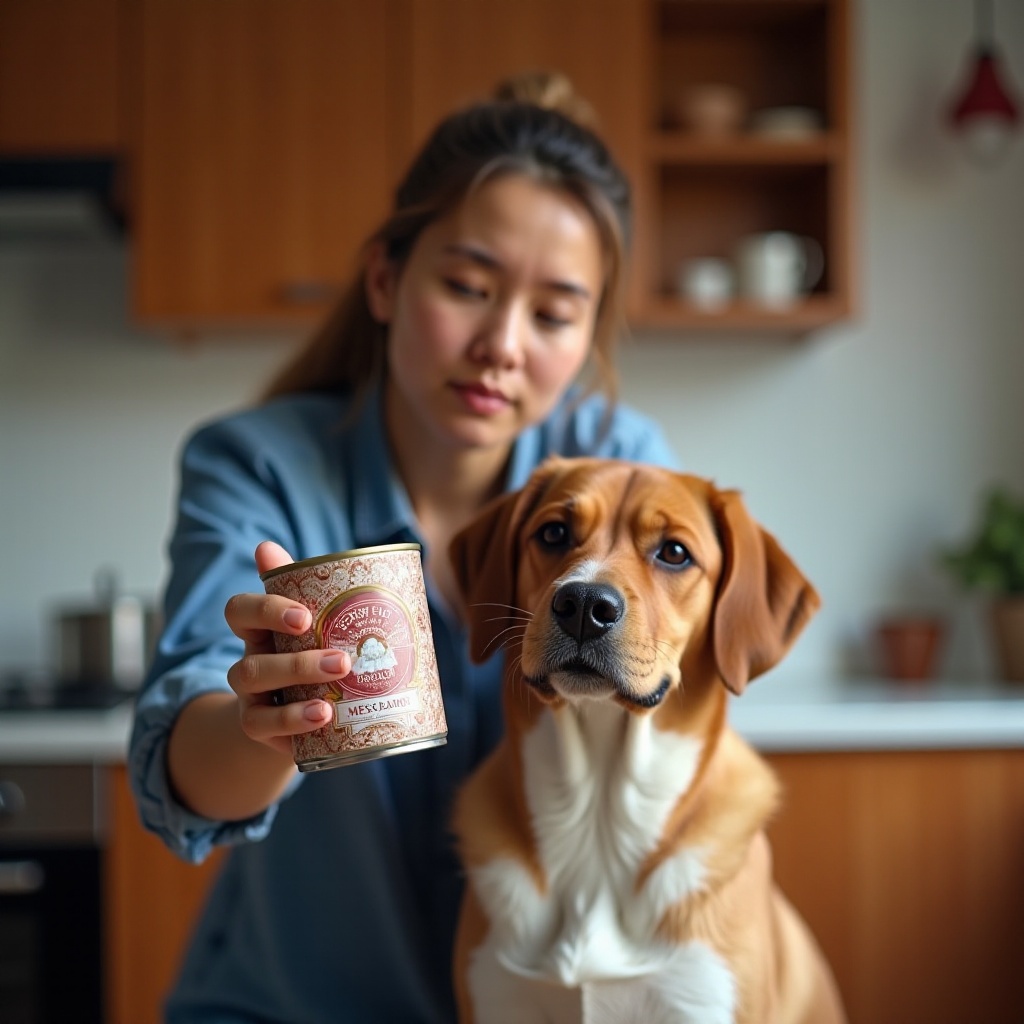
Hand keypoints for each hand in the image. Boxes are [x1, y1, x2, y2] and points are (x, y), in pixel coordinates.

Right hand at [223, 541, 350, 756]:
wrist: (296, 712)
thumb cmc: (308, 654)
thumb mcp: (311, 622)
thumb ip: (298, 585)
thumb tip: (265, 546)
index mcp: (258, 631)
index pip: (240, 611)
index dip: (266, 611)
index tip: (305, 616)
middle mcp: (249, 664)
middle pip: (252, 663)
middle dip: (298, 662)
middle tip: (343, 661)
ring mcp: (251, 699)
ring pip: (256, 693)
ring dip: (296, 695)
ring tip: (332, 700)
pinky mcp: (262, 728)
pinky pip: (265, 727)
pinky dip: (293, 723)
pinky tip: (323, 717)